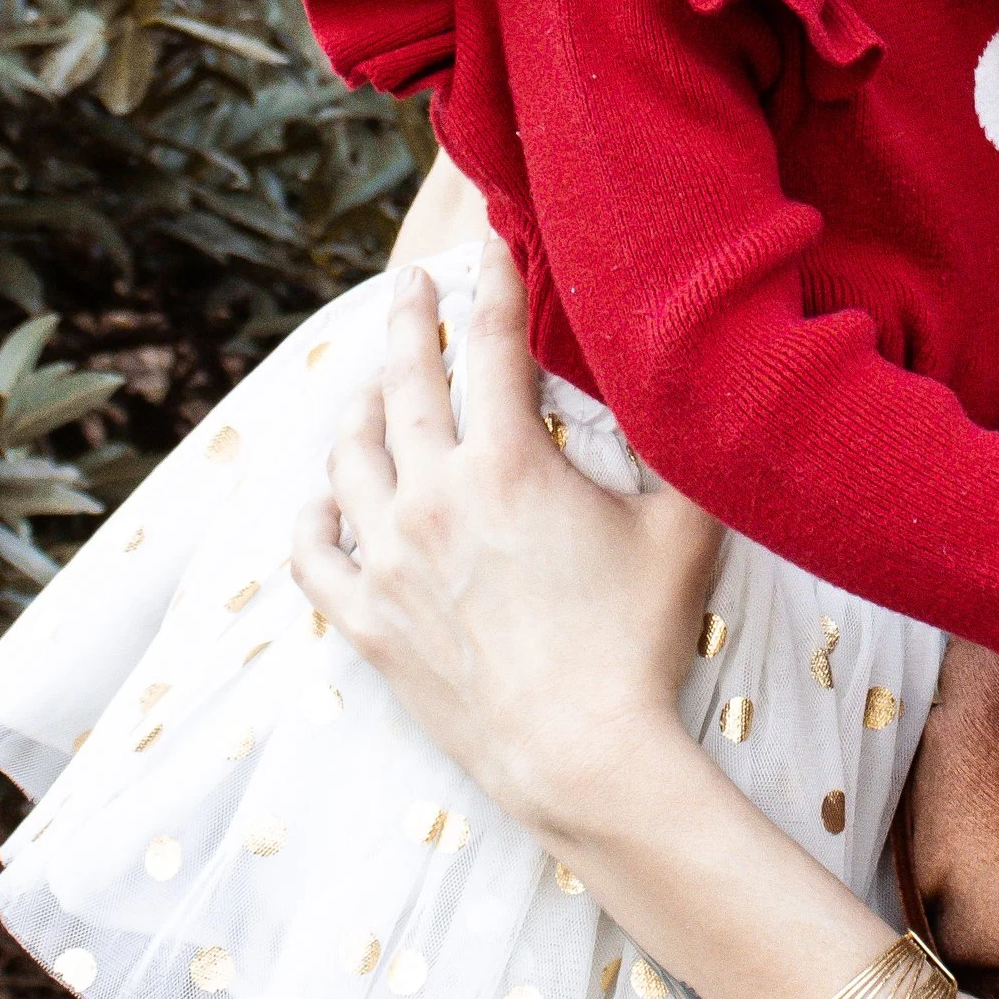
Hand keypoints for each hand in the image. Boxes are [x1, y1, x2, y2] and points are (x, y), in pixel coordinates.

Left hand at [289, 249, 717, 842]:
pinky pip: (311, 552)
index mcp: (506, 463)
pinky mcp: (365, 621)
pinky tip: (324, 499)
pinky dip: (313, 515)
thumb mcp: (683, 529)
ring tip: (369, 387)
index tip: (488, 242)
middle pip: (403, 381)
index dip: (491, 281)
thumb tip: (687, 388)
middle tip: (409, 282)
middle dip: (406, 318)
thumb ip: (679, 450)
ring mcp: (387, 560)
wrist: (581, 756)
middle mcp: (431, 498)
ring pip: (348, 457)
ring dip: (358, 408)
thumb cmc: (641, 641)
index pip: (489, 343)